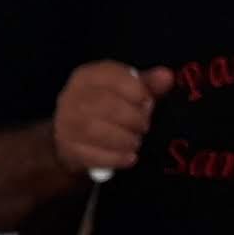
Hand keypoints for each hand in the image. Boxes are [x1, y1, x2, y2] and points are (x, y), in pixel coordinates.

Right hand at [53, 62, 173, 178]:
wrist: (74, 137)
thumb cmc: (107, 109)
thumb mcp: (127, 91)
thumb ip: (148, 84)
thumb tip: (167, 76)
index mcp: (87, 76)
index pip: (111, 76)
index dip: (137, 91)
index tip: (148, 103)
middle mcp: (72, 97)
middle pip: (104, 104)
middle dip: (132, 117)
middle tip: (144, 126)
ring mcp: (66, 124)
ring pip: (95, 130)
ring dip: (125, 139)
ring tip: (136, 141)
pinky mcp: (69, 148)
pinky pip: (92, 155)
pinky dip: (116, 158)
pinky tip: (130, 158)